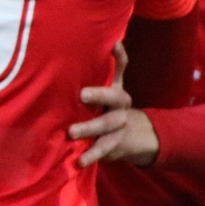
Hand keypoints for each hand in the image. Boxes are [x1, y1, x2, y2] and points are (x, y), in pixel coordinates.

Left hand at [70, 43, 156, 166]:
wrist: (132, 136)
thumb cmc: (107, 107)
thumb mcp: (104, 89)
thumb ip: (94, 72)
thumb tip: (76, 45)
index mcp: (116, 87)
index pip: (121, 68)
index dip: (119, 56)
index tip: (114, 44)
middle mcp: (121, 104)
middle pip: (116, 97)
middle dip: (100, 95)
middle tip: (82, 94)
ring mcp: (119, 124)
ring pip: (107, 125)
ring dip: (90, 128)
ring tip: (72, 132)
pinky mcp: (114, 144)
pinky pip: (103, 150)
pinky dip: (91, 155)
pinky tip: (79, 161)